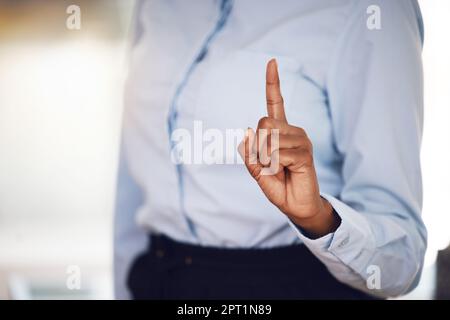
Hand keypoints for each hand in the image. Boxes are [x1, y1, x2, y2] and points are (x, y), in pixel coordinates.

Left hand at [238, 59, 339, 237]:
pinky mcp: (305, 152)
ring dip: (266, 160)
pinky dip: (274, 166)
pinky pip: (277, 154)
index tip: (272, 62)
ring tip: (280, 169)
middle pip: (263, 124)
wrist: (296, 205)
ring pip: (268, 140)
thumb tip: (247, 131)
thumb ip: (249, 153)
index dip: (273, 83)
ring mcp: (301, 140)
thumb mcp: (256, 170)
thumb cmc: (277, 185)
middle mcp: (292, 130)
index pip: (276, 102)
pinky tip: (287, 171)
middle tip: (269, 164)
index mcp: (280, 131)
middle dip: (258, 147)